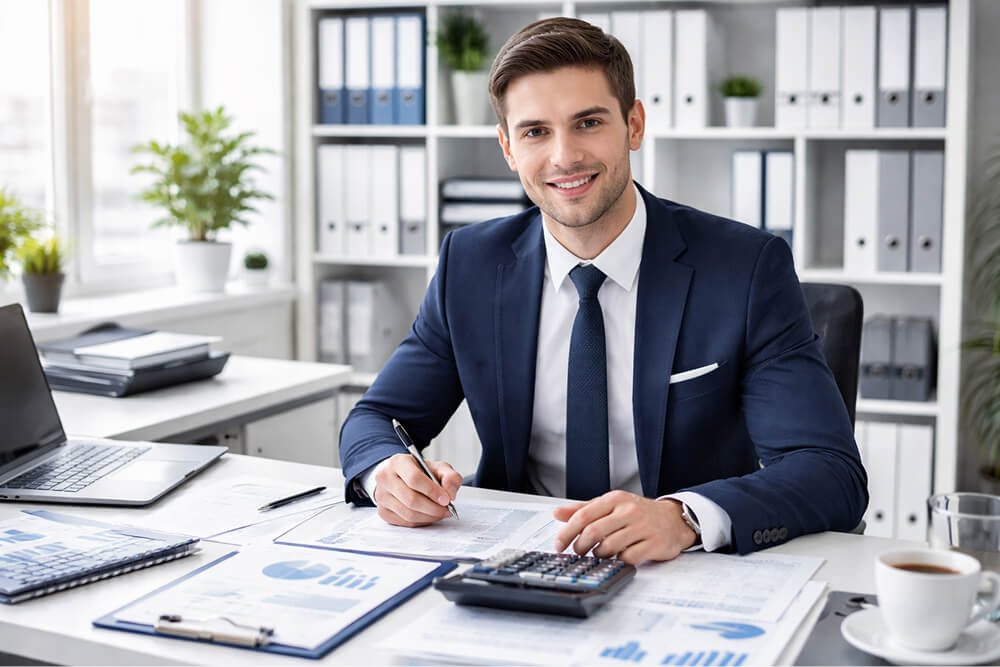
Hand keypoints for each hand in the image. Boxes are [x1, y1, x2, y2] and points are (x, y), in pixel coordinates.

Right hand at [373, 453, 461, 526]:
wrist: (401, 477)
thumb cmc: (419, 472)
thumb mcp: (438, 468)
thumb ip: (450, 477)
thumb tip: (450, 493)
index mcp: (398, 462)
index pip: (414, 479)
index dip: (432, 491)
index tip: (446, 499)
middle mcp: (385, 478)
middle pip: (411, 499)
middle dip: (433, 508)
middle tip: (447, 509)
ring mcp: (381, 496)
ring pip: (408, 514)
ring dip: (429, 517)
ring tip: (441, 512)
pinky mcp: (383, 511)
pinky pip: (405, 522)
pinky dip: (421, 521)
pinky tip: (429, 515)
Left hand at [552, 491, 697, 564]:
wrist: (674, 519)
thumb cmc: (638, 513)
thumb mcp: (611, 506)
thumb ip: (584, 509)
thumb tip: (557, 514)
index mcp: (615, 499)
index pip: (583, 515)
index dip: (567, 532)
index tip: (559, 545)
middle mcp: (629, 510)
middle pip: (593, 532)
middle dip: (580, 546)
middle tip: (577, 553)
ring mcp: (643, 527)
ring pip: (608, 547)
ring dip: (598, 555)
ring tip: (599, 554)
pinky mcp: (654, 544)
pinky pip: (628, 558)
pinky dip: (618, 561)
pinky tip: (617, 558)